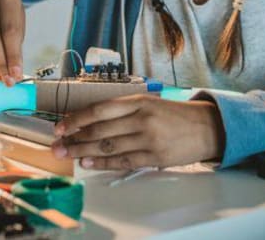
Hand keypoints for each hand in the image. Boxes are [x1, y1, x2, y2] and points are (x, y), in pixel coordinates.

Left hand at [51, 95, 224, 169]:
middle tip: (57, 145)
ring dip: (84, 152)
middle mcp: (142, 118)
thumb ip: (124, 109)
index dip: (77, 118)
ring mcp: (148, 139)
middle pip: (100, 129)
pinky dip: (104, 163)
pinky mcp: (155, 157)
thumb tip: (91, 120)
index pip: (100, 109)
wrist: (206, 127)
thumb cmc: (174, 114)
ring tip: (68, 154)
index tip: (61, 125)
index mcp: (139, 101)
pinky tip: (89, 163)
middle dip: (75, 138)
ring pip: (108, 146)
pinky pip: (123, 161)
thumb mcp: (150, 102)